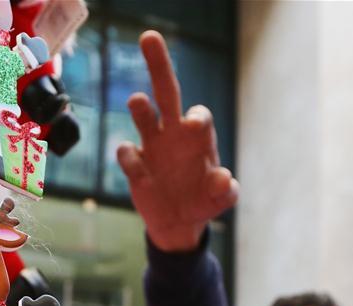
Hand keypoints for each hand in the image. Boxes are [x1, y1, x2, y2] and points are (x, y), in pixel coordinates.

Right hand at [117, 31, 237, 251]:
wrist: (177, 222)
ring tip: (138, 101)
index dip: (197, 117)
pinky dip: (131, 159)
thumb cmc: (203, 201)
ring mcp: (151, 147)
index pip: (198, 115)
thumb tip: (223, 180)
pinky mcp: (134, 165)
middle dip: (158, 65)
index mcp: (197, 138)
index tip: (193, 126)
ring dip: (140, 107)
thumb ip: (226, 191)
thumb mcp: (220, 200)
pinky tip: (141, 175)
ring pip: (143, 116)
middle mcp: (173, 133)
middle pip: (166, 92)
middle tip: (149, 37)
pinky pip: (127, 154)